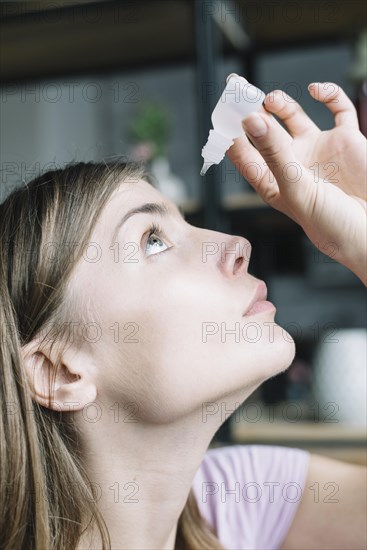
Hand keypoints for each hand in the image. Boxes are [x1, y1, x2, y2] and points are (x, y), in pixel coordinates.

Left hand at [227, 82, 366, 284]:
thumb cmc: (331, 222)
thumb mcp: (296, 188)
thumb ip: (274, 152)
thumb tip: (250, 119)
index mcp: (274, 184)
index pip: (245, 156)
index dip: (231, 135)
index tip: (221, 113)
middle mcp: (292, 165)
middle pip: (263, 132)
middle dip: (250, 111)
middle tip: (237, 88)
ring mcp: (317, 150)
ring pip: (292, 117)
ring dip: (280, 104)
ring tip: (270, 99)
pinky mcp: (344, 139)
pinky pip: (337, 109)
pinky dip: (329, 94)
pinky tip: (316, 90)